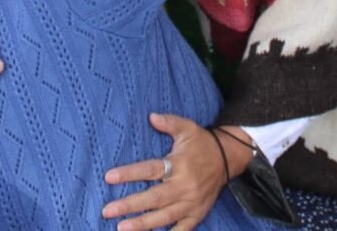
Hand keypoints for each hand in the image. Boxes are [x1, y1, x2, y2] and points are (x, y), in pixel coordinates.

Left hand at [102, 114, 223, 229]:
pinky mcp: (197, 214)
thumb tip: (151, 116)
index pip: (150, 170)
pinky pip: (182, 229)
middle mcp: (185, 186)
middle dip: (130, 205)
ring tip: (121, 228)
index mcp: (179, 165)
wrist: (228, 159)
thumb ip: (169, 122)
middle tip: (107, 210)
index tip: (109, 177)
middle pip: (154, 198)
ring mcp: (192, 203)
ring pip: (165, 217)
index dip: (129, 174)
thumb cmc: (202, 142)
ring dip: (143, 225)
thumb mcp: (187, 128)